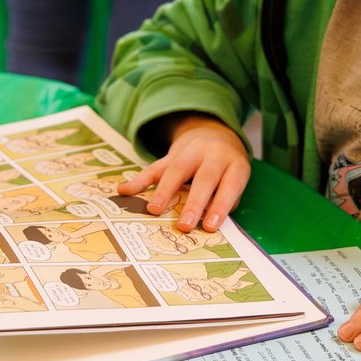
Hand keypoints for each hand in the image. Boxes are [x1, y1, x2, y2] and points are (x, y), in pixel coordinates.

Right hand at [119, 114, 248, 232]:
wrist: (214, 134)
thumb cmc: (227, 169)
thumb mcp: (235, 179)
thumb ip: (225, 199)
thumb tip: (207, 223)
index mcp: (235, 164)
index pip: (230, 185)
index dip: (220, 205)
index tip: (209, 226)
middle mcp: (214, 154)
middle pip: (204, 178)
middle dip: (193, 203)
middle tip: (184, 225)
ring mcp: (191, 151)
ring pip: (176, 170)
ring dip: (164, 191)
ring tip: (153, 211)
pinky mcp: (171, 154)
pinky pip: (155, 167)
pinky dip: (139, 180)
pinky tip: (124, 191)